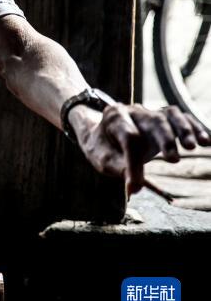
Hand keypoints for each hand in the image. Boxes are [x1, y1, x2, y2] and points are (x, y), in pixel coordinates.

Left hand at [69, 102, 210, 193]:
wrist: (100, 131)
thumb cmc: (102, 147)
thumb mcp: (101, 158)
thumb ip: (117, 169)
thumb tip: (134, 189)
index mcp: (114, 117)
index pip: (129, 138)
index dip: (133, 164)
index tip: (135, 187)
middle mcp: (134, 111)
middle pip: (153, 121)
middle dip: (165, 139)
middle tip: (173, 160)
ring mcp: (150, 112)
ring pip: (170, 115)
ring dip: (184, 130)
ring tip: (194, 147)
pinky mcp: (164, 118)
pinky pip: (181, 118)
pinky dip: (195, 127)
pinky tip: (206, 141)